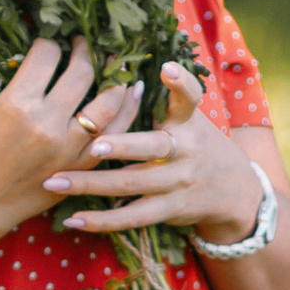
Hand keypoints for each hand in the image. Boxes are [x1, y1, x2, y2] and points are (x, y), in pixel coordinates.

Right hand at [0, 39, 143, 238]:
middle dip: (84, 50)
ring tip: (111, 64)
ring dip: (113, 77)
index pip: (46, 56)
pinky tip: (131, 91)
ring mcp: (68, 148)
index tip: (47, 45)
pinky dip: (127, 110)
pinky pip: (114, 134)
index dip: (48, 43)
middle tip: (81, 44)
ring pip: (108, 102)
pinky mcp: (80, 166)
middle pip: (81, 73)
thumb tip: (2, 47)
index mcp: (16, 105)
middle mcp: (47, 125)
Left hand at [53, 61, 262, 244]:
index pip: (190, 98)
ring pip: (131, 184)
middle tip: (93, 145)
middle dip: (123, 146)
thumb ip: (164, 100)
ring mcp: (177, 183)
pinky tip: (73, 219)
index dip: (181, 84)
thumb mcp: (191, 119)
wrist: (234, 190)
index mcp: (189, 122)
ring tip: (55, 182)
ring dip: (91, 184)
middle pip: (154, 147)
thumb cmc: (198, 144)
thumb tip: (120, 69)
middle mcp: (186, 152)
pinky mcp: (168, 210)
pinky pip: (132, 217)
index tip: (167, 69)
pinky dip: (102, 221)